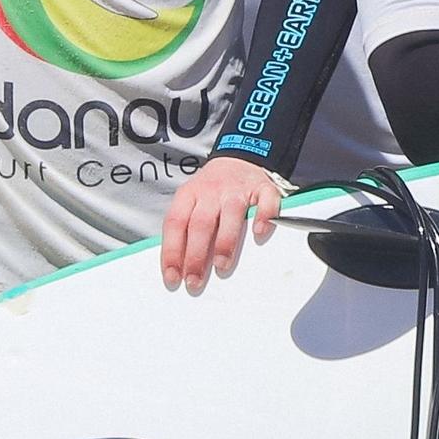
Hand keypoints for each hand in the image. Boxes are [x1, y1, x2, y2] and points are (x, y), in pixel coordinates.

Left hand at [161, 153, 283, 292]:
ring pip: (231, 213)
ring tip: (222, 266)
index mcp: (189, 195)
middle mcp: (212, 191)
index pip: (175, 224)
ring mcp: (238, 189)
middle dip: (196, 255)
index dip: (172, 251)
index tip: (173, 276)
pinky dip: (264, 216)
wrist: (238, 158)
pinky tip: (259, 233)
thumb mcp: (191, 202)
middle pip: (201, 223)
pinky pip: (266, 201)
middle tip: (195, 280)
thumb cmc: (212, 191)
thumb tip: (178, 267)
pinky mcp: (263, 187)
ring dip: (225, 242)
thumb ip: (184, 229)